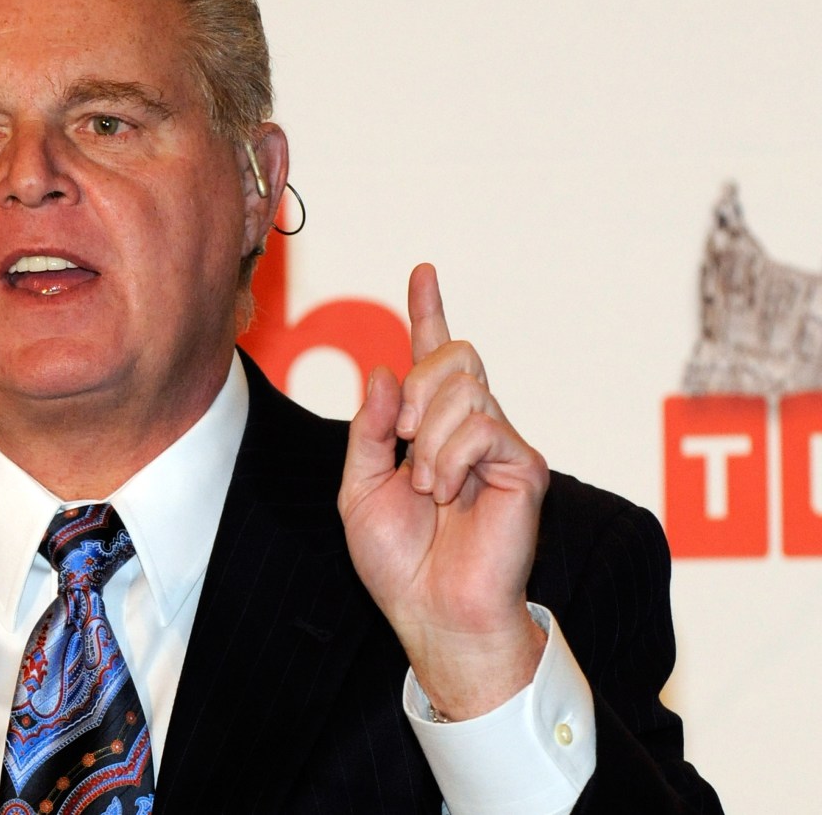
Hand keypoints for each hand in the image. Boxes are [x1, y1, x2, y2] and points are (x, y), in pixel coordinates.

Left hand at [338, 264, 547, 719]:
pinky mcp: (524, 466)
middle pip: (454, 354)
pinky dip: (451, 456)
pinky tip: (448, 492)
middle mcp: (469, 426)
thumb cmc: (398, 560)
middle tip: (402, 437)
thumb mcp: (359, 487)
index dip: (427, 311)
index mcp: (429, 426)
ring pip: (466, 385)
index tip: (422, 272)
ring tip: (428, 486)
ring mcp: (500, 443)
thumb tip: (385, 371)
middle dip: (418, 384)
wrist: (430, 612)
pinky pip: (484, 425)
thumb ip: (369, 428)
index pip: (431, 356)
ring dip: (429, 434)